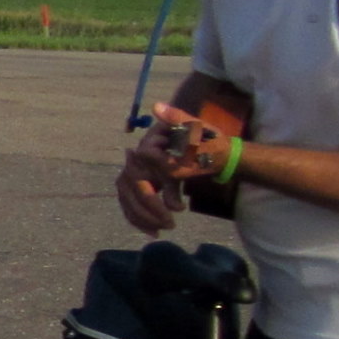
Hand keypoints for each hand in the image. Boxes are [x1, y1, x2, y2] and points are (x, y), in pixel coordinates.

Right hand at [115, 100, 216, 236]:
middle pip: (130, 192)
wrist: (212, 151)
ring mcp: (136, 173)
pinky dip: (139, 219)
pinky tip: (152, 231)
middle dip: (148, 211)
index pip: (140, 178)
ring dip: (141, 218)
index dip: (153, 197)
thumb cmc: (205, 139)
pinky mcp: (142, 184)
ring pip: (127, 200)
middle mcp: (136, 162)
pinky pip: (131, 205)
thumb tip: (156, 107)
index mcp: (147, 149)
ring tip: (159, 231)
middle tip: (168, 225)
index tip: (174, 210)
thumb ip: (176, 120)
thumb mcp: (195, 129)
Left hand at [143, 102, 234, 182]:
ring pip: (149, 152)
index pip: (145, 151)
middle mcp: (164, 173)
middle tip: (171, 129)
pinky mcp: (168, 170)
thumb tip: (155, 107)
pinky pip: (155, 155)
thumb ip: (175, 118)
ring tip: (175, 133)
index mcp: (170, 166)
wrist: (225, 158)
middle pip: (144, 150)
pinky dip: (161, 144)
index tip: (169, 130)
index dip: (154, 136)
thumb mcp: (197, 127)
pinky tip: (173, 139)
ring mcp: (166, 173)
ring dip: (158, 139)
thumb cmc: (213, 142)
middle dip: (155, 136)